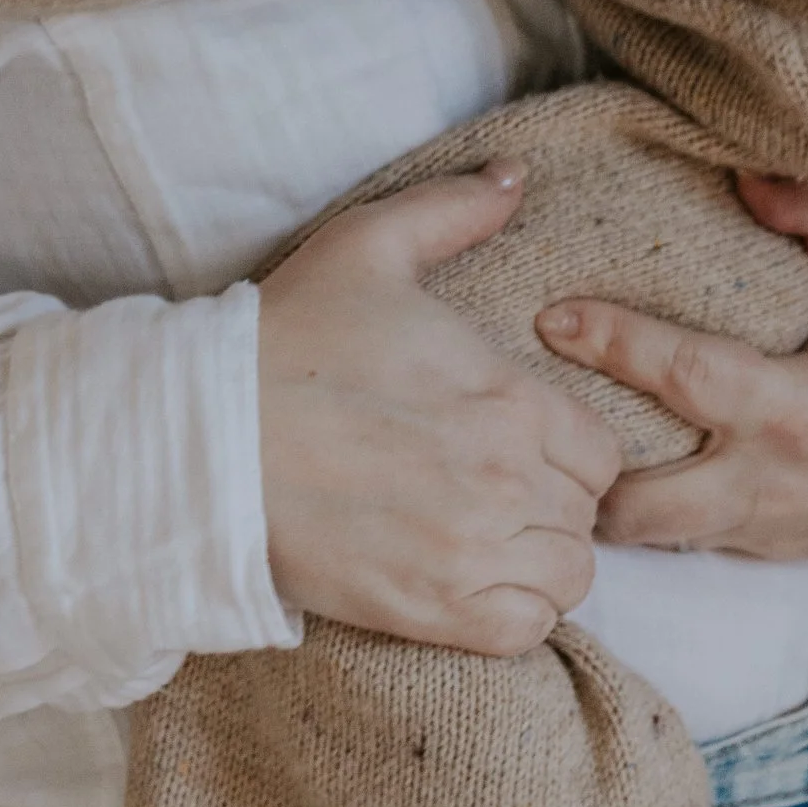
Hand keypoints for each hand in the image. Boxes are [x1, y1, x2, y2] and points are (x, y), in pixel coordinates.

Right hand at [256, 164, 623, 652]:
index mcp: (508, 397)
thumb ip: (456, 209)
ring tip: (490, 535)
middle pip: (587, 514)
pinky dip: (516, 613)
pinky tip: (475, 580)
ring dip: (540, 558)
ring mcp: (469, 552)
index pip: (602, 450)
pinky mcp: (428, 611)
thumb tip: (515, 175)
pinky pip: (525, 631)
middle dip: (556, 501)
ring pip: (568, 576)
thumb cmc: (288, 338)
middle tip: (500, 486)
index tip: (527, 442)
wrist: (205, 439)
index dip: (572, 447)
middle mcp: (505, 480)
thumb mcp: (370, 246)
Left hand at [538, 174, 807, 556]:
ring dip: (613, 502)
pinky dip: (662, 514)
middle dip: (579, 476)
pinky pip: (703, 542)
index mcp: (804, 410)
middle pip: (642, 510)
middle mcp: (780, 483)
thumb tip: (740, 174)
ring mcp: (783, 529)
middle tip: (530, 416)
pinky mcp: (791, 550)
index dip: (610, 343)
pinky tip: (632, 469)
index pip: (681, 379)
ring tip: (560, 447)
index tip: (549, 313)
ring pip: (664, 541)